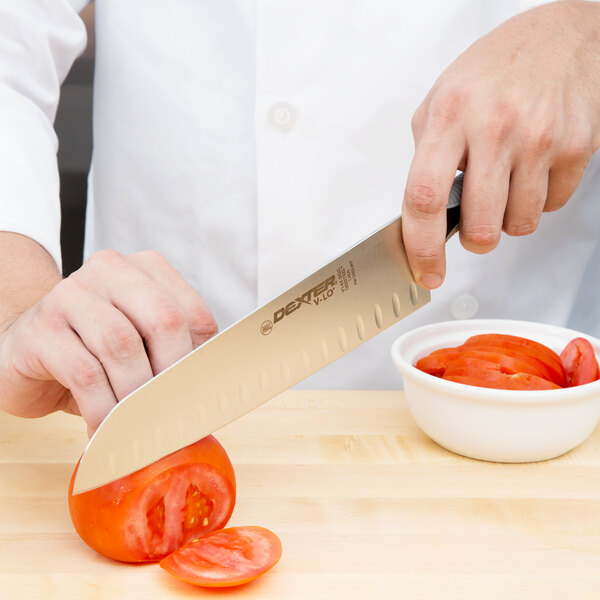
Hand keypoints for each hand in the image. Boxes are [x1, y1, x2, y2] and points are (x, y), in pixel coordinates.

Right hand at [0, 250, 216, 434]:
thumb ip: (174, 357)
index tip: (195, 399)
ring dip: (134, 396)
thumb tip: (204, 400)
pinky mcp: (41, 327)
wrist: (26, 350)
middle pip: (165, 320)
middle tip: (167, 412)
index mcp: (148, 269)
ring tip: (135, 424)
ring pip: (123, 345)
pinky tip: (104, 428)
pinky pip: (85, 373)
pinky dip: (102, 409)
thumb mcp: (143, 347)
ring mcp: (72, 293)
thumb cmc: (96, 351)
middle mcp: (112, 270)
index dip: (199, 364)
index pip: (195, 316)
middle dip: (171, 375)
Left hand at [402, 0, 599, 288]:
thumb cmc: (495, 70)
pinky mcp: (575, 147)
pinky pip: (552, 206)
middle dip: (475, 240)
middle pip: (480, 227)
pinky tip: (532, 170)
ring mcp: (538, 139)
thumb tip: (422, 210)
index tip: (427, 272)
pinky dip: (538, 201)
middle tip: (475, 223)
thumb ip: (427, 155)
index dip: (421, 247)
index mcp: (450, 118)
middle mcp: (494, 128)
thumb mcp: (441, 100)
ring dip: (507, 219)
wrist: (562, 36)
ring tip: (506, 184)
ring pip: (518, 225)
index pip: (424, 198)